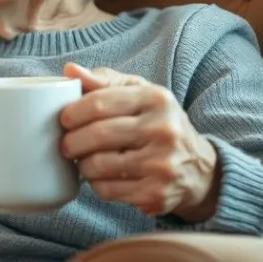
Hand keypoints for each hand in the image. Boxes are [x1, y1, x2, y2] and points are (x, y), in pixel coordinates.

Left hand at [60, 64, 219, 220]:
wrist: (198, 167)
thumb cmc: (157, 122)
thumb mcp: (138, 93)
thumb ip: (104, 80)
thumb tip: (70, 70)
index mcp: (156, 99)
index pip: (99, 103)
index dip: (72, 113)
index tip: (64, 119)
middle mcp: (163, 130)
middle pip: (97, 135)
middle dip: (71, 141)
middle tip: (66, 144)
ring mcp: (162, 164)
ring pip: (98, 165)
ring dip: (82, 164)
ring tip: (82, 160)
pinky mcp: (156, 193)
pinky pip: (108, 189)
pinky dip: (96, 184)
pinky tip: (101, 177)